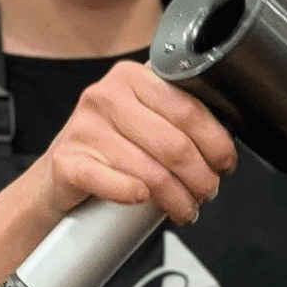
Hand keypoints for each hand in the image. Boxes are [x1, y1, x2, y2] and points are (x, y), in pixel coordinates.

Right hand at [29, 61, 236, 224]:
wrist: (61, 173)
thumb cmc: (113, 146)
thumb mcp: (145, 119)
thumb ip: (178, 119)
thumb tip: (225, 146)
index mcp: (133, 77)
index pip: (189, 110)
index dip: (216, 143)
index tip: (226, 164)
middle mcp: (106, 96)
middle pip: (175, 144)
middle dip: (201, 177)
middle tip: (208, 192)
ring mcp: (84, 128)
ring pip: (150, 171)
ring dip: (177, 198)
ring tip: (186, 208)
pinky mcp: (68, 162)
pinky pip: (112, 181)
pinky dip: (134, 195)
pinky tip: (145, 202)